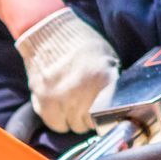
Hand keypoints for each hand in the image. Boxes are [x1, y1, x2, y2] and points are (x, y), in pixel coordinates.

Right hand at [14, 8, 118, 133]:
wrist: (49, 33)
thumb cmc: (81, 44)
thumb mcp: (107, 58)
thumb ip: (111, 82)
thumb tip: (116, 105)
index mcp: (103, 79)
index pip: (109, 114)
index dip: (107, 115)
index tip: (104, 113)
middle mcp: (82, 92)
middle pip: (90, 123)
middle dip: (90, 118)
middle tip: (87, 108)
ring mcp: (61, 98)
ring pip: (73, 126)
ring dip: (74, 119)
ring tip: (73, 107)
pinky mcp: (44, 101)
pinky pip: (55, 124)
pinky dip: (59, 120)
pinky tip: (61, 110)